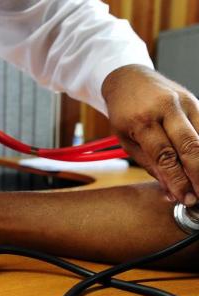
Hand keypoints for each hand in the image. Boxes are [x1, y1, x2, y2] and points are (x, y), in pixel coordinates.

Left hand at [102, 65, 198, 205]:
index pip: (165, 156)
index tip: (184, 198)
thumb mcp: (126, 140)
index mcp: (142, 121)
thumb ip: (148, 164)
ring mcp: (184, 102)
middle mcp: (166, 109)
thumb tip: (169, 189)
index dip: (178, 180)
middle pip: (190, 146)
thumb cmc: (123, 112)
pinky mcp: (195, 99)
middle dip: (198, 175)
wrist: (128, 79)